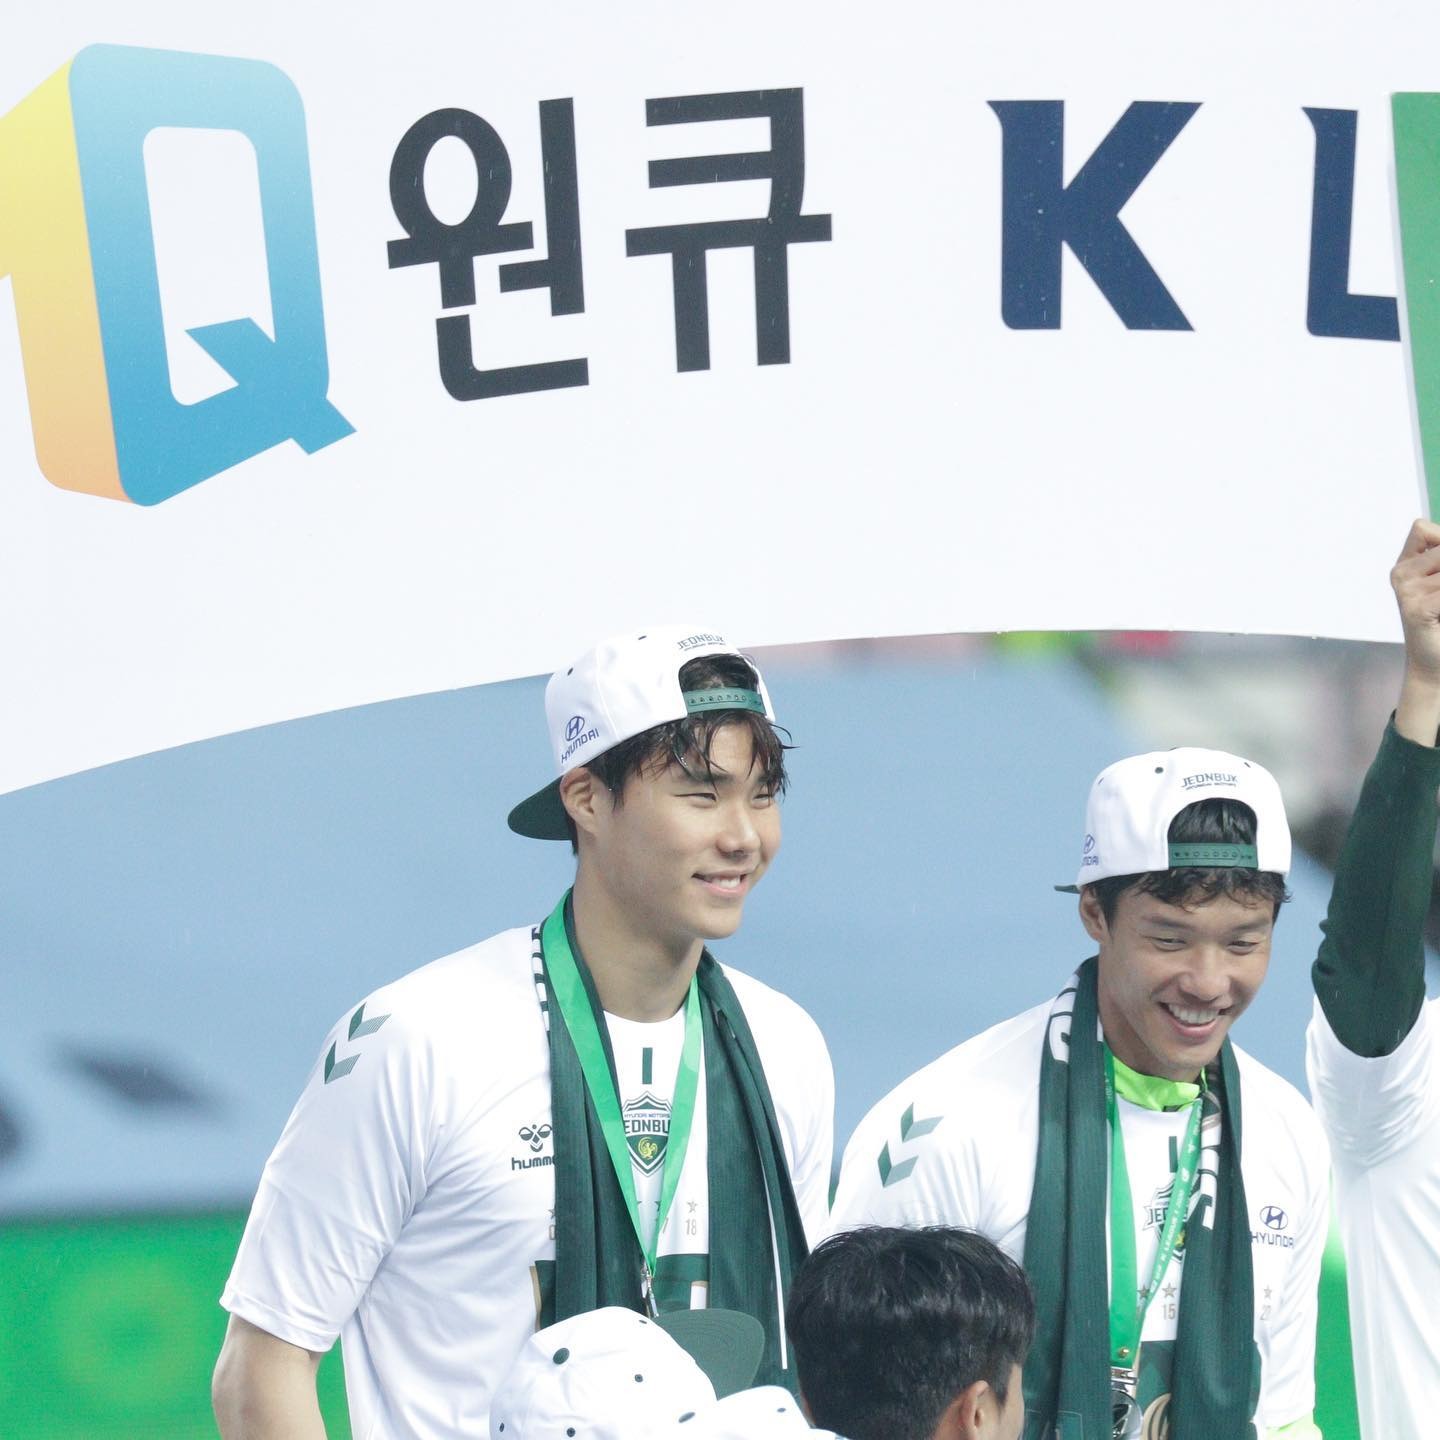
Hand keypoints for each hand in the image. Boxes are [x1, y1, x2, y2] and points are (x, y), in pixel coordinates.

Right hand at [1391, 518, 1439, 744]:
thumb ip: (1438, 561)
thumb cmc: (1439, 624)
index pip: (1422, 529)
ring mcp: (1406, 591)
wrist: (1434, 666)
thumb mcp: (1439, 586)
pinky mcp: (1417, 608)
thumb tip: (1436, 548)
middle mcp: (1400, 574)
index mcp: (1405, 566)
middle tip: (1438, 596)